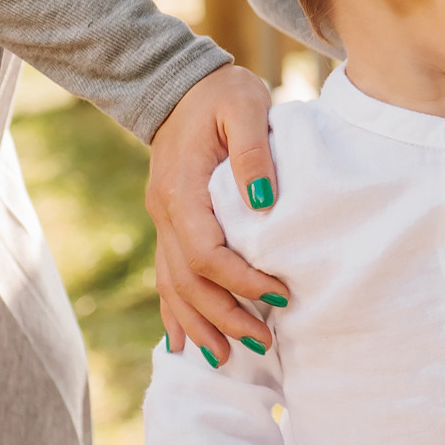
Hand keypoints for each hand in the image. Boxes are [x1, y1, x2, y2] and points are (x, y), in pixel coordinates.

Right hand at [147, 65, 289, 364]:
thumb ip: (252, 153)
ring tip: (226, 358)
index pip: (207, 252)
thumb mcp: (244, 105)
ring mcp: (163, 220)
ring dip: (199, 323)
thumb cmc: (221, 94)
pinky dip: (176, 311)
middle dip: (223, 316)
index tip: (280, 295)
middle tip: (263, 343)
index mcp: (183, 189)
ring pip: (172, 285)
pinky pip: (167, 276)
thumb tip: (265, 202)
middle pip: (187, 280)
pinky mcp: (170, 223)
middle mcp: (165, 212)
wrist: (180, 86)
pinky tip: (185, 341)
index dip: (241, 281)